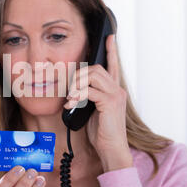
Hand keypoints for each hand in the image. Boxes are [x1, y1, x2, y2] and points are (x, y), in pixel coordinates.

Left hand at [64, 35, 132, 171]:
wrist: (111, 149)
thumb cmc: (101, 132)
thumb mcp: (92, 110)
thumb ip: (88, 97)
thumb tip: (74, 90)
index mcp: (114, 90)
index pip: (113, 65)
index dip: (111, 50)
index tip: (109, 36)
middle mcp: (117, 89)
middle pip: (96, 68)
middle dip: (78, 75)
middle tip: (69, 91)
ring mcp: (115, 95)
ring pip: (93, 75)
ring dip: (77, 85)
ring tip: (70, 99)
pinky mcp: (110, 103)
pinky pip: (90, 90)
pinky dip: (77, 96)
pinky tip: (71, 106)